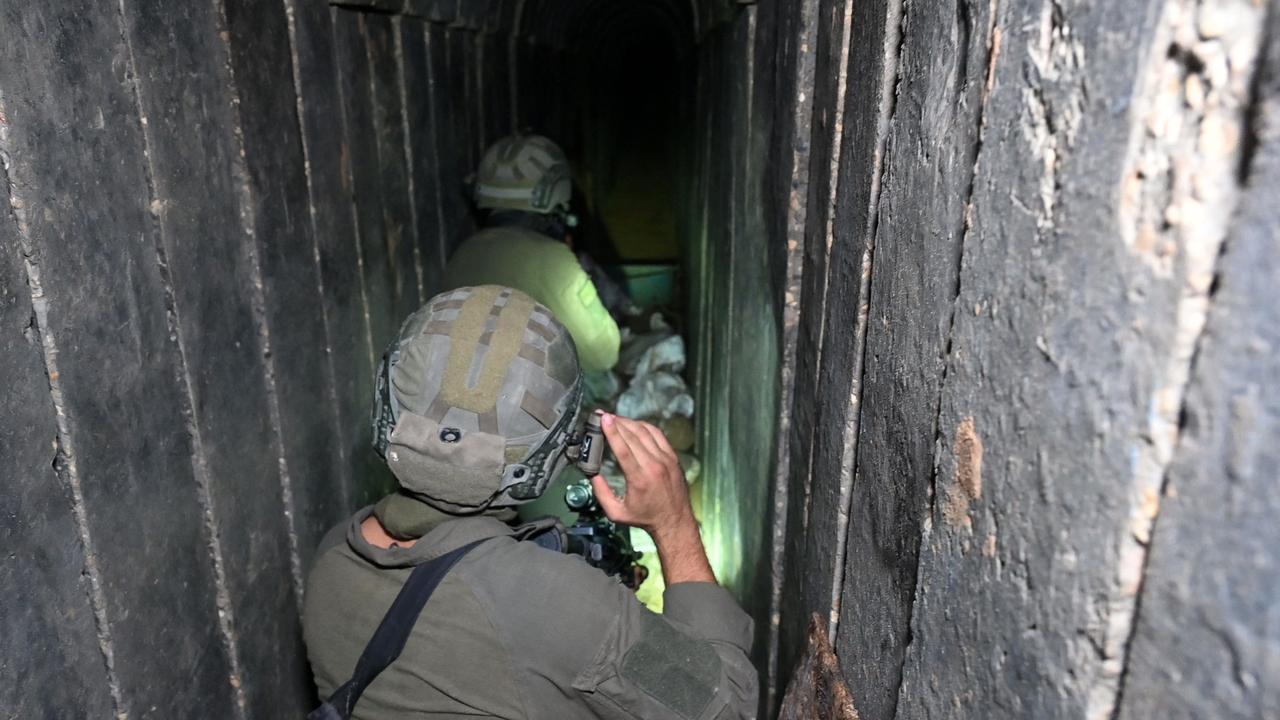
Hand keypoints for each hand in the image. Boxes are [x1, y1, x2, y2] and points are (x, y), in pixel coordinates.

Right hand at [589, 413, 693, 538]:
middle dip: (617, 423)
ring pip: (646, 432)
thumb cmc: (646, 518)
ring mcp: (666, 460)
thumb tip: (592, 474)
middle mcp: (654, 466)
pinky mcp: (673, 457)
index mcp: (639, 479)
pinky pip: (658, 435)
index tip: (604, 419)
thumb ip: (601, 493)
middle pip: (633, 436)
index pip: (624, 448)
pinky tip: (634, 425)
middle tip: (604, 415)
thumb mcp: (616, 512)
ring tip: (616, 419)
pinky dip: (645, 427)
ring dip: (629, 423)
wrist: (674, 521)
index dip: (612, 432)